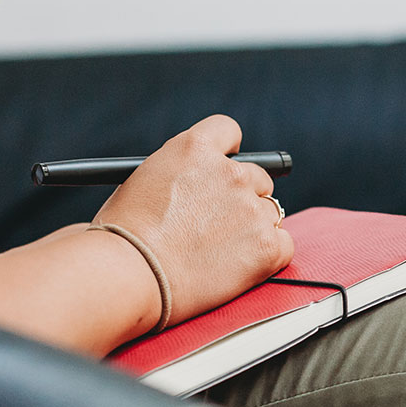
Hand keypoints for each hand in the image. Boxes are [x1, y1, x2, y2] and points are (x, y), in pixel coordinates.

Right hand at [92, 115, 292, 327]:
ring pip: (269, 212)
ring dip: (252, 228)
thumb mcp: (142, 182)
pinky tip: (238, 267)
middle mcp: (230, 172)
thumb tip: (194, 187)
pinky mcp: (266, 245)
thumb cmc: (122, 237)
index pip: (229, 131)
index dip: (228, 153)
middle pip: (256, 177)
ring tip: (218, 253)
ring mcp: (251, 208)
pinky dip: (267, 256)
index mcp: (195, 148)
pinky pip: (283, 244)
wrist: (129, 275)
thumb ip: (178, 175)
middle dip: (241, 199)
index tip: (224, 168)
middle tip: (218, 225)